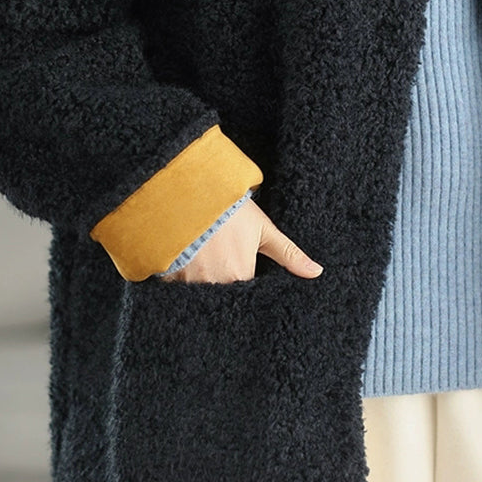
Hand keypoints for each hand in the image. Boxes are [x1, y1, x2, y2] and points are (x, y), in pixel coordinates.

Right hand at [161, 196, 323, 283]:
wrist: (187, 190)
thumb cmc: (229, 208)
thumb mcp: (263, 228)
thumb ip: (289, 254)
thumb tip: (316, 272)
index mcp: (240, 275)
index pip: (247, 290)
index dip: (245, 275)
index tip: (238, 259)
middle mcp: (214, 285)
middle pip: (223, 291)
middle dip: (223, 278)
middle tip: (219, 253)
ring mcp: (187, 282)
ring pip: (199, 288)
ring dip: (201, 275)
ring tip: (202, 251)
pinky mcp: (165, 275)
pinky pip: (175, 284)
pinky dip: (180, 273)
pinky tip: (183, 254)